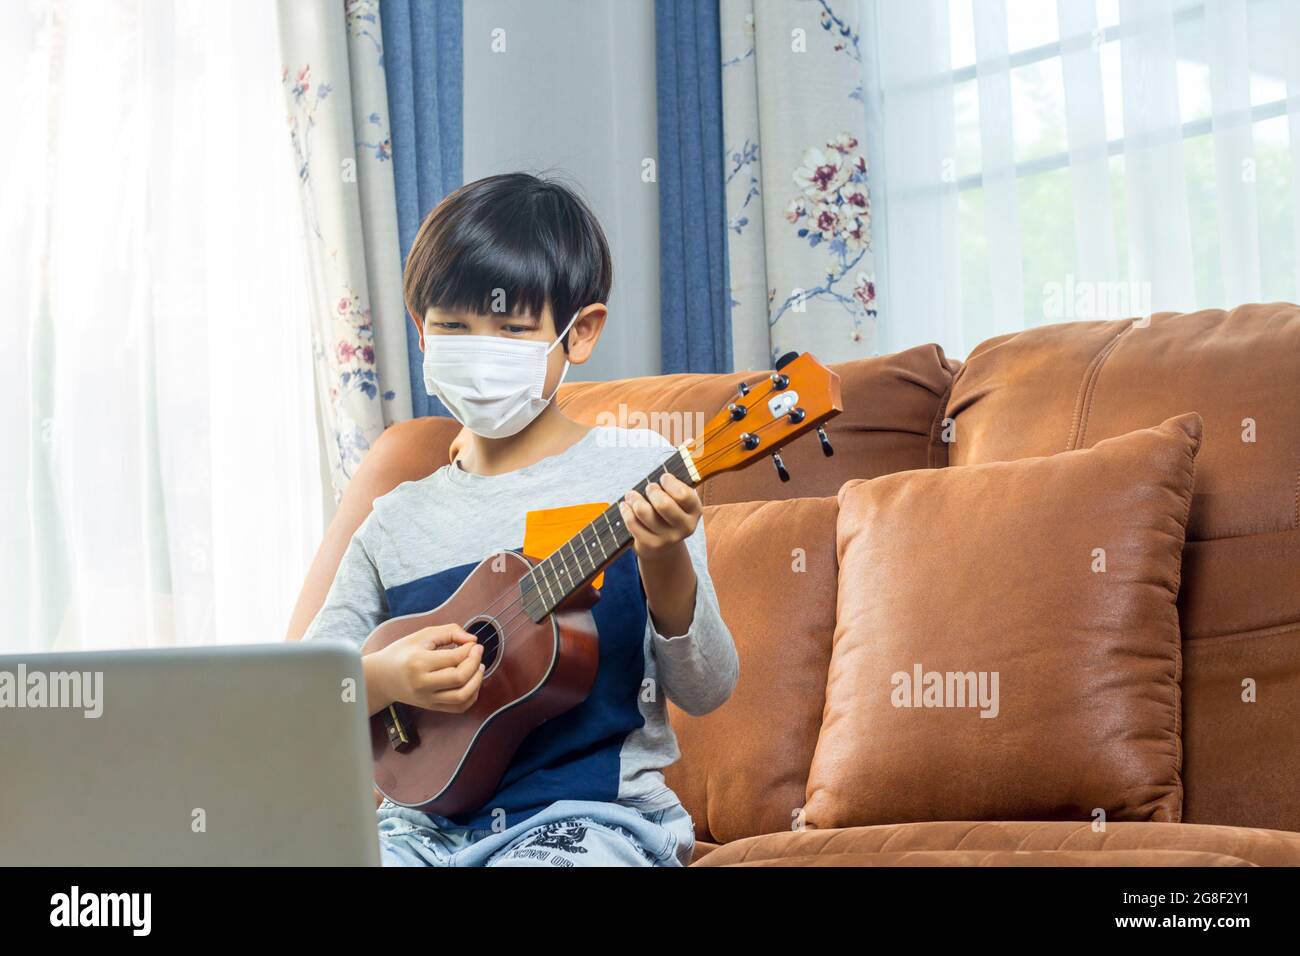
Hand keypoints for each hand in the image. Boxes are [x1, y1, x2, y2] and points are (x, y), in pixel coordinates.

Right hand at [368, 624, 484, 714]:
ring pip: (462, 697)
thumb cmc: (402, 653)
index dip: (470, 649)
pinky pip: (459, 707)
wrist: (382, 677)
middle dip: (475, 663)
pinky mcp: (431, 707)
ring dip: (477, 681)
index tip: (473, 643)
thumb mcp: (422, 635)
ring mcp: (427, 698)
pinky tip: (472, 682)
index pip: (454, 658)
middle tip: (477, 652)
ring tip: (478, 668)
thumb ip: (449, 631)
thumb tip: (472, 640)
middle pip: (460, 678)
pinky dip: (472, 696)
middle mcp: (423, 683)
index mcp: (419, 662)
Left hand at [619, 471, 700, 560]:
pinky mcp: (652, 545)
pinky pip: (633, 524)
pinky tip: (625, 506)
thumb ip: (677, 479)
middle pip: (663, 504)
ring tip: (632, 495)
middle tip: (649, 488)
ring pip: (644, 512)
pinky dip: (626, 511)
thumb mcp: (678, 497)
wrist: (664, 543)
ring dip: (635, 499)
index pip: (683, 495)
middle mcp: (686, 527)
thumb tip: (685, 446)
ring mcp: (669, 538)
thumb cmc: (669, 510)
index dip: (670, 483)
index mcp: (695, 511)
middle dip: (652, 490)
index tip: (663, 478)